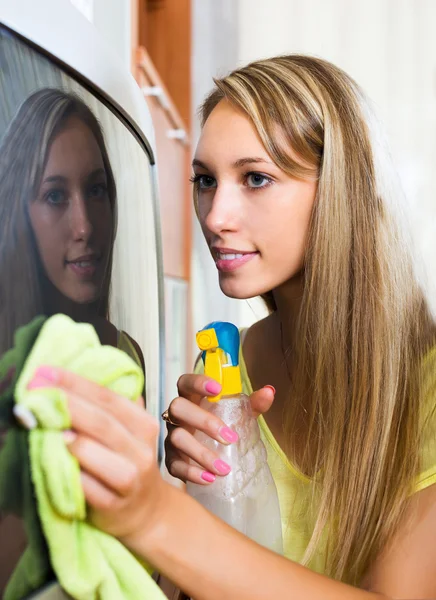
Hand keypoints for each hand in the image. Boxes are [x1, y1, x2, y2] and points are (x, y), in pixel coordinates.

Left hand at [29, 366, 164, 547]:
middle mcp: (141, 449)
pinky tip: (54, 457)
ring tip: (44, 420)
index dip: (76, 383)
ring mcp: (130, 478)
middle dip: (65, 402)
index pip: (107, 397)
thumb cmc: (129, 464)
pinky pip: (87, 486)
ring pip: (96, 453)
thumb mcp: (130, 433)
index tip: (45, 371)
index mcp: (143, 425)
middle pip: (101, 421)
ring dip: (69, 436)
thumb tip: (78, 376)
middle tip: (34, 389)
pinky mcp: (113, 505)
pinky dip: (70, 471)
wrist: (146, 511)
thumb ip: (113, 408)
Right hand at [164, 373, 274, 484]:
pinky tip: (209, 479)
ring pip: (176, 438)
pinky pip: (174, 465)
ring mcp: (172, 437)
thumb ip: (253, 404)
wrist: (212, 461)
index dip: (197, 381)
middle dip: (203, 421)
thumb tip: (269, 392)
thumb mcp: (240, 416)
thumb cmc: (224, 430)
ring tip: (224, 468)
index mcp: (192, 399)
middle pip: (177, 407)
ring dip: (201, 453)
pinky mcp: (171, 460)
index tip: (217, 389)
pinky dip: (192, 472)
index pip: (186, 382)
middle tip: (230, 437)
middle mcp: (178, 416)